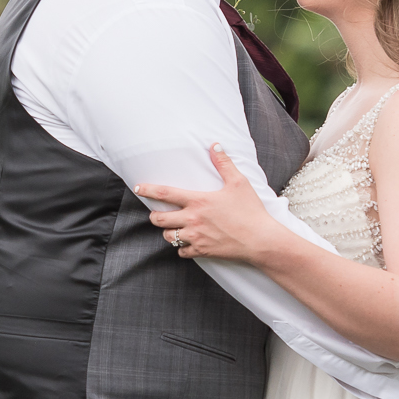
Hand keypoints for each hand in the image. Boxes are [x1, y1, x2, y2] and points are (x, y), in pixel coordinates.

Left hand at [137, 144, 280, 261]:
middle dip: (154, 216)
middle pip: (159, 219)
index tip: (138, 188)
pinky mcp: (202, 251)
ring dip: (168, 232)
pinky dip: (182, 248)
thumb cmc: (250, 211)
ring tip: (174, 228)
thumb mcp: (239, 183)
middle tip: (158, 214)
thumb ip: (224, 164)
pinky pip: (182, 252)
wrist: (260, 240)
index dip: (147, 190)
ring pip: (168, 237)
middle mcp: (192, 220)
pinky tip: (188, 243)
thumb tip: (215, 145)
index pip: (165, 194)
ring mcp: (196, 237)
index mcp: (198, 201)